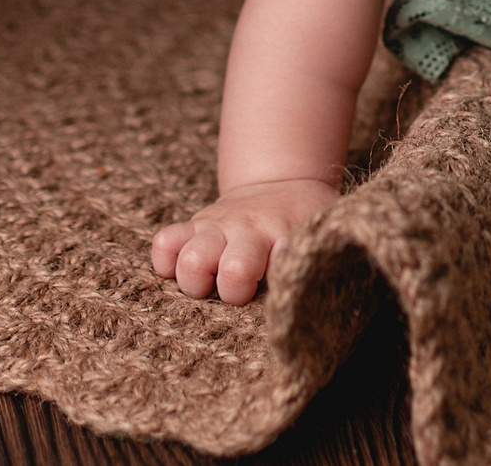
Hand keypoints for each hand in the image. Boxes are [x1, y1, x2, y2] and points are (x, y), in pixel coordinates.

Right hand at [151, 177, 338, 303]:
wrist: (284, 184)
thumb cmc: (305, 223)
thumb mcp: (323, 235)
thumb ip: (325, 263)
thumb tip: (317, 307)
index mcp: (286, 235)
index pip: (282, 269)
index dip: (279, 288)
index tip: (282, 292)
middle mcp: (250, 231)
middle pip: (235, 270)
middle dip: (235, 293)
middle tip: (243, 292)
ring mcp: (218, 227)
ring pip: (192, 260)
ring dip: (198, 283)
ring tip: (210, 284)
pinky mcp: (194, 226)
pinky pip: (165, 243)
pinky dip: (168, 264)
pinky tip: (183, 271)